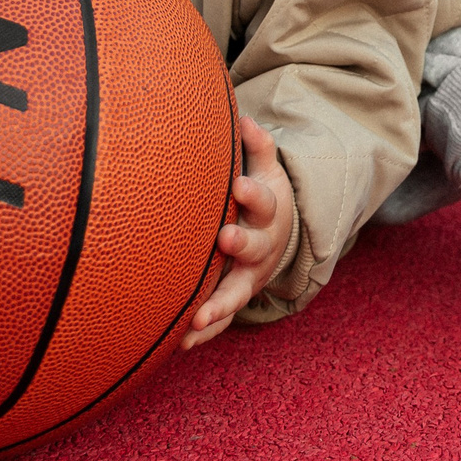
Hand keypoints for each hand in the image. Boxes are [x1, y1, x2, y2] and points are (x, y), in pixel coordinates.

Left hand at [182, 109, 293, 349]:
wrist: (278, 240)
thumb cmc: (262, 200)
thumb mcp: (267, 171)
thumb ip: (258, 147)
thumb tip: (243, 117)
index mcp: (268, 213)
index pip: (264, 200)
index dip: (253, 193)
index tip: (237, 185)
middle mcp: (262, 248)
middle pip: (255, 248)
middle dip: (242, 243)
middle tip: (225, 239)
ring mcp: (250, 277)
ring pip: (237, 293)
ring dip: (220, 304)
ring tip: (198, 317)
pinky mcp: (236, 298)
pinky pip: (223, 320)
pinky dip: (206, 332)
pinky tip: (182, 343)